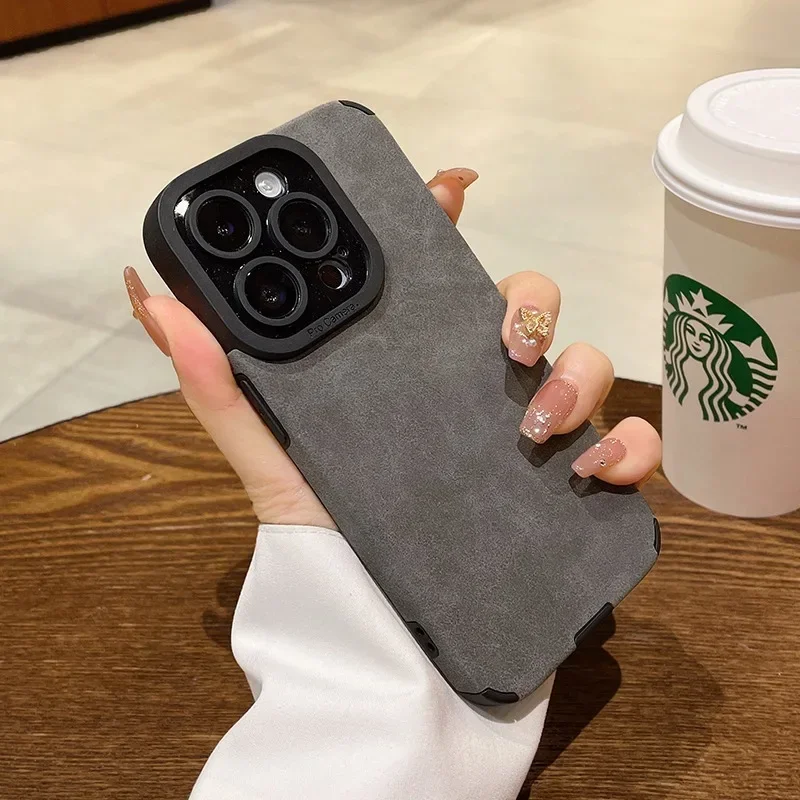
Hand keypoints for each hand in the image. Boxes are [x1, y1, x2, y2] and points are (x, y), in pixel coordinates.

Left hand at [124, 168, 660, 529]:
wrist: (390, 658)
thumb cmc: (331, 555)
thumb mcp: (272, 464)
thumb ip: (218, 386)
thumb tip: (151, 294)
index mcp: (412, 375)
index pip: (435, 280)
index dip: (446, 223)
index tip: (452, 188)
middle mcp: (474, 397)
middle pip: (525, 306)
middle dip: (530, 304)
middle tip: (505, 344)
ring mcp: (529, 441)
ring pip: (585, 363)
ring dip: (576, 375)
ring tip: (536, 429)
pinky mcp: (573, 493)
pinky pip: (630, 447)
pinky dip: (630, 446)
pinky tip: (592, 470)